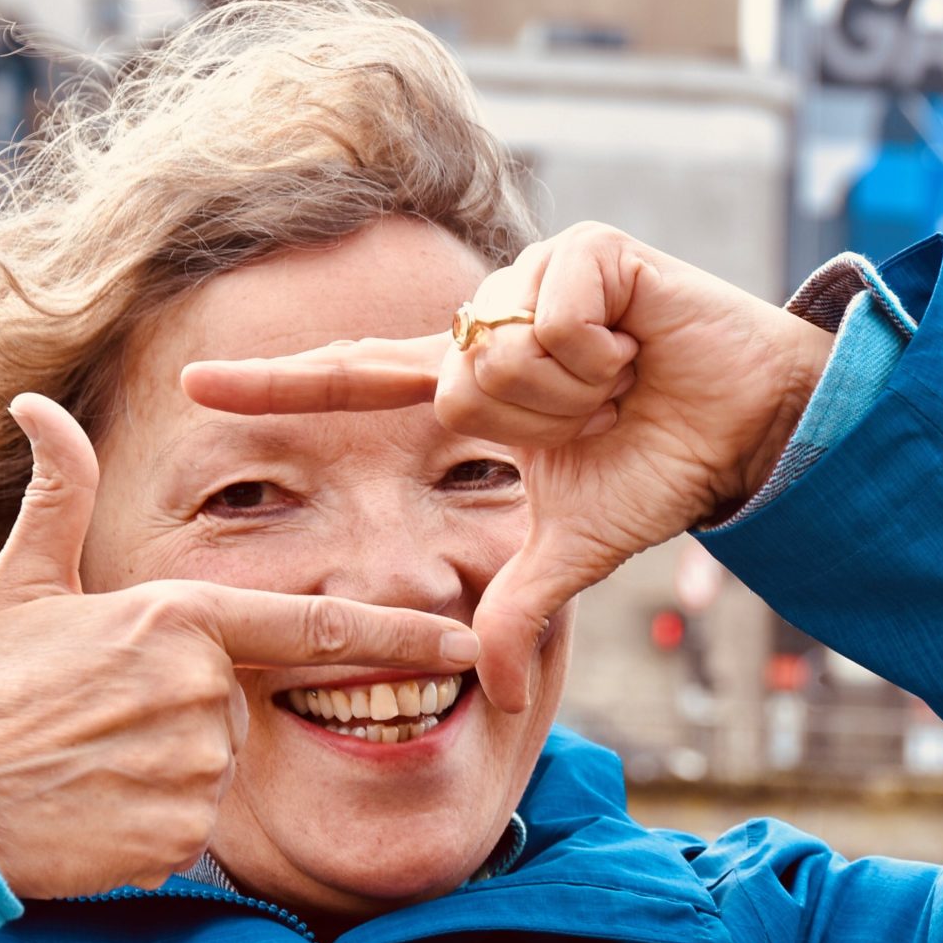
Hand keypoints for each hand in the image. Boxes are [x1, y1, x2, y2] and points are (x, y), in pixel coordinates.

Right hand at [0, 394, 479, 899]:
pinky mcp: (181, 834)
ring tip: (87, 763)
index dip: (401, 633)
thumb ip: (58, 494)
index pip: (318, 625)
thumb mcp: (23, 583)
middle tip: (99, 723)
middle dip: (185, 716)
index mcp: (180, 619)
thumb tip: (36, 405)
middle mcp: (201, 690)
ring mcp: (195, 766)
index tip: (466, 638)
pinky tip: (91, 810)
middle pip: (238, 707)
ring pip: (215, 768)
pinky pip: (190, 826)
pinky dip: (148, 823)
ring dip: (164, 769)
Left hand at [180, 222, 833, 712]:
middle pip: (449, 384)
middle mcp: (486, 328)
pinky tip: (637, 343)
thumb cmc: (660, 469)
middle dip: (533, 420)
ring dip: (571, 386)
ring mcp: (531, 281)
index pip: (357, 381)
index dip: (280, 385)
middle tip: (599, 415)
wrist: (749, 426)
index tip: (193, 387)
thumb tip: (492, 693)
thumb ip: (518, 609)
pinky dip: (600, 342)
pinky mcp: (584, 249)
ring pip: (496, 350)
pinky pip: (551, 307)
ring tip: (623, 378)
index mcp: (469, 390)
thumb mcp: (572, 549)